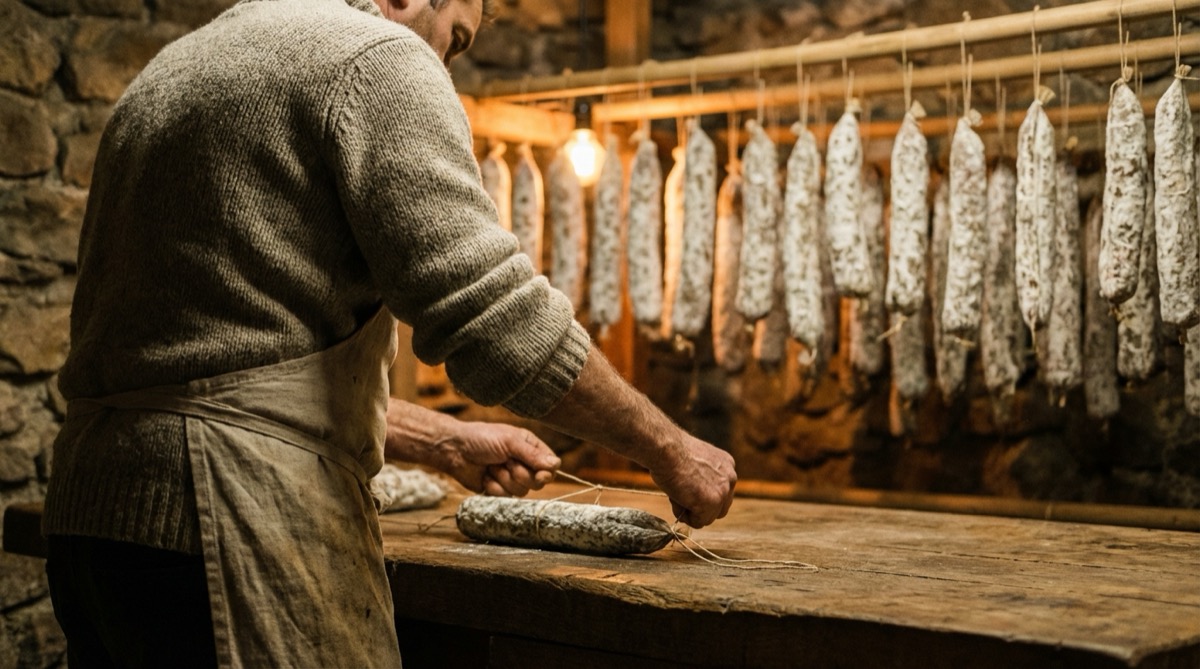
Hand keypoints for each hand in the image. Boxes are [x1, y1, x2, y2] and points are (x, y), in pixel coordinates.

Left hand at [383, 399, 559, 496]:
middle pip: (538, 482)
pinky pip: (505, 497)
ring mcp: (511, 478)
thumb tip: (555, 465)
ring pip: (521, 492)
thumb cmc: (481, 438)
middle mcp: (524, 464)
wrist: (454, 450)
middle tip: (505, 462)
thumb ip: (532, 454)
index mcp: (530, 448)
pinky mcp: (499, 490)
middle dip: (520, 474)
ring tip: (492, 467)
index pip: (551, 466)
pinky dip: (494, 487)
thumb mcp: (509, 441)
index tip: (540, 474)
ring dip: (504, 479)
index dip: (546, 473)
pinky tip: (485, 477)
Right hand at [648, 433, 735, 528]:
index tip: (688, 490)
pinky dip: (686, 517)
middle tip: (682, 498)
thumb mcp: (695, 461)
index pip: (721, 492)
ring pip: (709, 517)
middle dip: (701, 508)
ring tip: (676, 496)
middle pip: (720, 508)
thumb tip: (694, 495)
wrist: (666, 448)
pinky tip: (676, 499)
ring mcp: (722, 492)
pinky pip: (699, 522)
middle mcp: (730, 478)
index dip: (702, 496)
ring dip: (692, 512)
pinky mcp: (711, 503)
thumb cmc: (671, 451)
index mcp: (727, 465)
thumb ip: (702, 477)